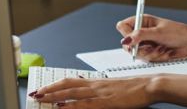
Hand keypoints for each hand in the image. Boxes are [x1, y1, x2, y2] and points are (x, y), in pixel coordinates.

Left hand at [30, 76, 155, 108]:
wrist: (151, 85)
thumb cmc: (139, 87)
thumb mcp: (118, 87)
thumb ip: (103, 90)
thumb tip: (92, 93)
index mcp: (100, 82)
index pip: (73, 81)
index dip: (57, 84)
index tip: (45, 88)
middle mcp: (97, 85)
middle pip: (68, 85)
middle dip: (49, 89)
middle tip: (35, 93)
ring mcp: (101, 93)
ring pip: (72, 93)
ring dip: (54, 95)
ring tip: (40, 98)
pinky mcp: (106, 101)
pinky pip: (84, 104)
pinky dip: (70, 106)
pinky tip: (61, 107)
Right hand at [116, 14, 186, 61]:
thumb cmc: (178, 32)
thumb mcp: (158, 33)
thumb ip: (140, 36)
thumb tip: (126, 40)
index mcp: (142, 21)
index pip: (122, 26)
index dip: (127, 35)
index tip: (135, 41)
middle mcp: (142, 31)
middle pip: (128, 44)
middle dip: (141, 49)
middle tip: (152, 48)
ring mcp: (146, 42)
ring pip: (137, 53)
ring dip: (151, 54)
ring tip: (162, 49)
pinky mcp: (151, 51)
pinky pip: (146, 58)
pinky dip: (156, 57)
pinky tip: (165, 52)